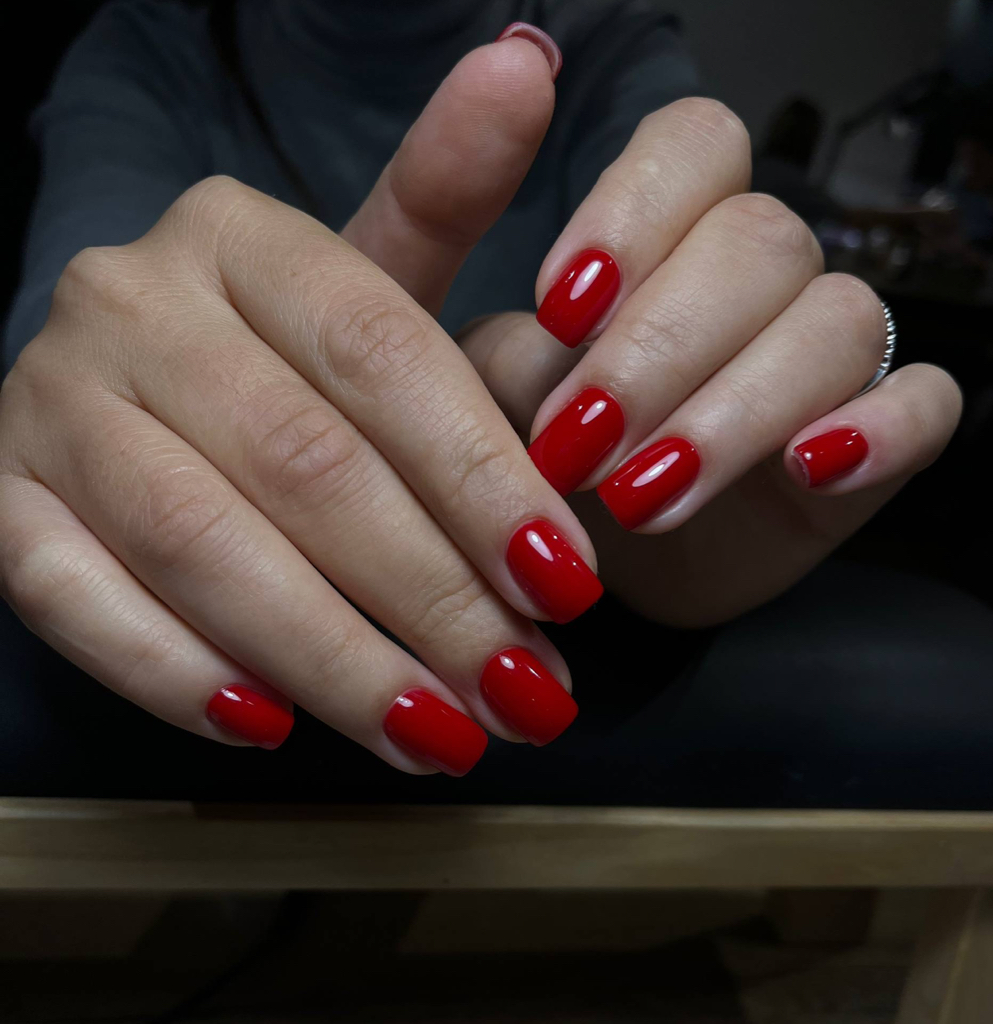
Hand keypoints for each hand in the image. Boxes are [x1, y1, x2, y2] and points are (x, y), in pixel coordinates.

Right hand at [0, 33, 590, 774]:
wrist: (138, 370)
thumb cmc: (287, 346)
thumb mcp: (368, 273)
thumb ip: (446, 189)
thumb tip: (528, 60)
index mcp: (243, 239)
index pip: (387, 361)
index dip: (485, 481)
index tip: (568, 587)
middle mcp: (134, 304)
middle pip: (307, 468)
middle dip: (431, 600)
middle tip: (525, 695)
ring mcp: (55, 406)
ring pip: (203, 548)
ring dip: (333, 658)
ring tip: (435, 735)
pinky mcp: (3, 503)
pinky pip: (71, 600)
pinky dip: (173, 670)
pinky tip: (270, 725)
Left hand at [462, 98, 960, 626]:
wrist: (578, 569)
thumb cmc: (518, 455)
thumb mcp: (453, 352)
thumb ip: (450, 226)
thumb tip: (516, 62)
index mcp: (664, 231)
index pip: (696, 143)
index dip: (638, 212)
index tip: (562, 310)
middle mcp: (752, 276)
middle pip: (759, 241)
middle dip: (662, 349)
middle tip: (577, 446)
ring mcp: (821, 353)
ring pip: (838, 320)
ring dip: (737, 409)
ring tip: (644, 496)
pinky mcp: (871, 438)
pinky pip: (925, 402)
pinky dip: (879, 431)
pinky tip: (808, 469)